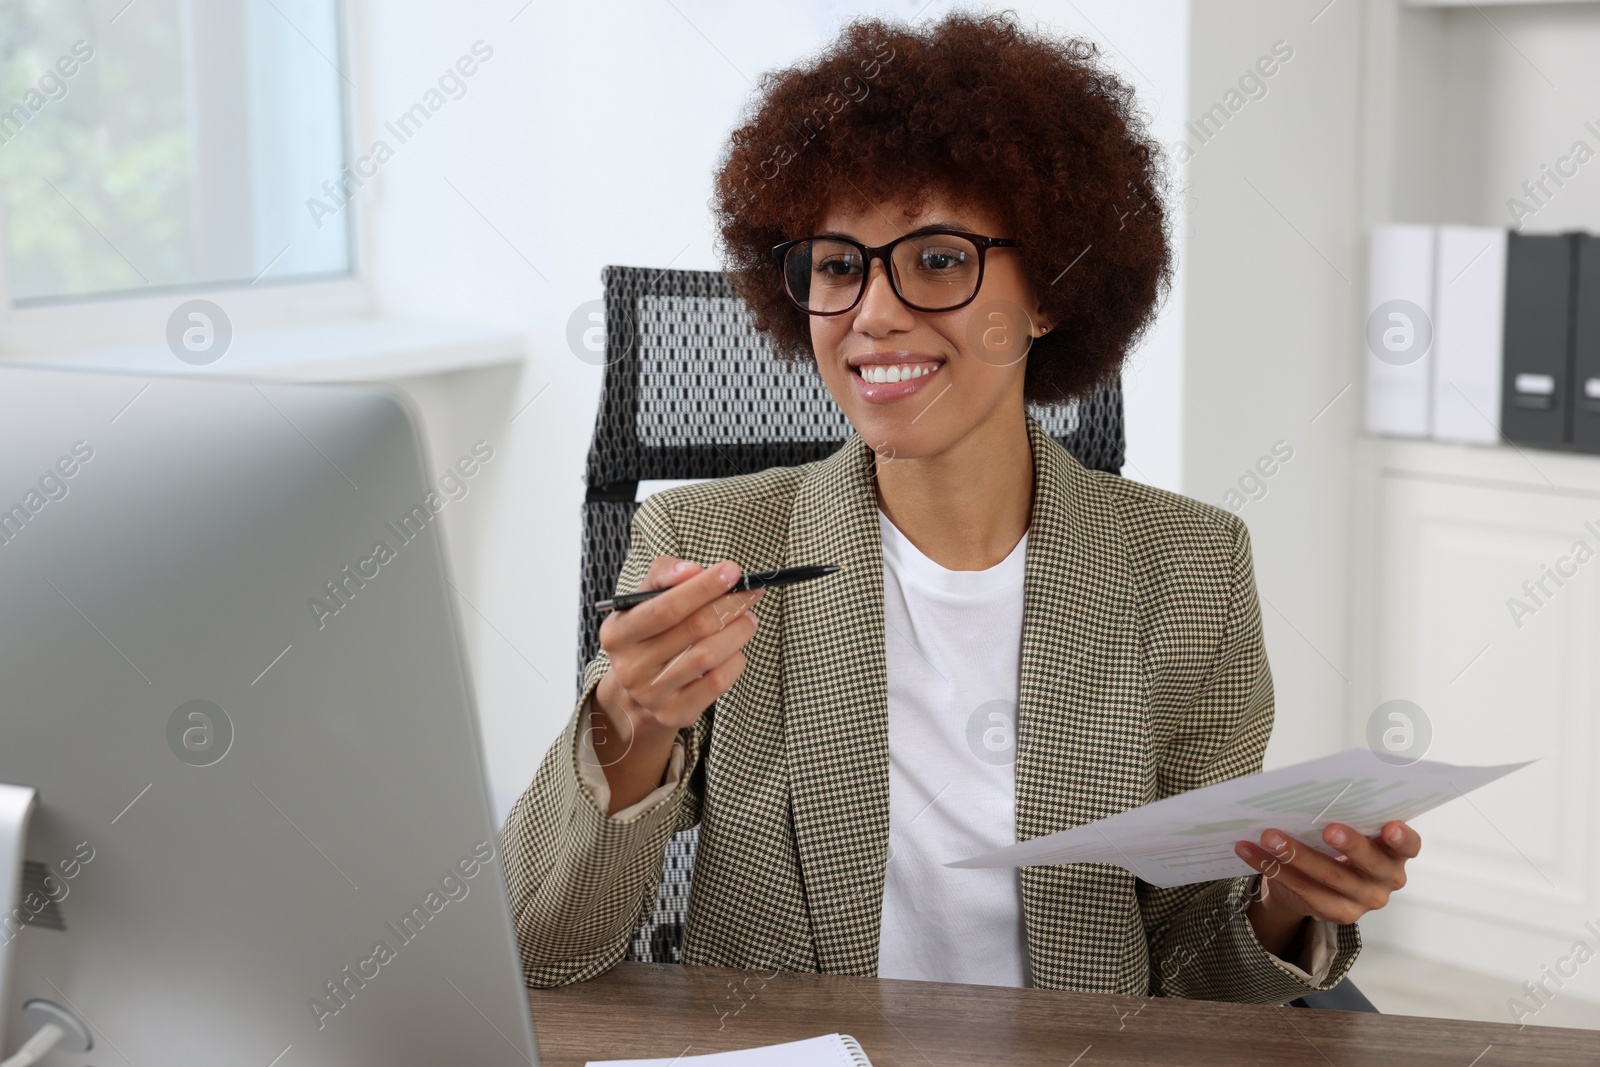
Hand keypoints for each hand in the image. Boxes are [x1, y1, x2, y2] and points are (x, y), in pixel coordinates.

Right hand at [588, 557, 764, 811]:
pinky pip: (716, 683)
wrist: (636, 692)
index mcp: (617, 633)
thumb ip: (666, 575)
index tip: (732, 571)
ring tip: (749, 619)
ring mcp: (651, 694)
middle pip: (693, 629)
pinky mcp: (675, 713)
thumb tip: (694, 571)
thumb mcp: (644, 600)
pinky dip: (735, 662)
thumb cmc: (649, 633)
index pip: (665, 607)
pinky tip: (736, 650)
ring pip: (707, 656)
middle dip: (729, 605)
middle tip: (750, 593)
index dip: (702, 588)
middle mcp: (629, 666)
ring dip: (737, 632)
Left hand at [1233, 821, 1420, 956]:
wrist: (1319, 882)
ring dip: (1296, 856)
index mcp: (1395, 853)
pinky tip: (1251, 851)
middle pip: (1369, 864)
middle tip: (1327, 829)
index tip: (1390, 827)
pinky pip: (1302, 890)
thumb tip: (1308, 790)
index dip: (1402, 839)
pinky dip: (1273, 868)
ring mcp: (1363, 901)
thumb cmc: (1337, 844)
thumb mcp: (1349, 829)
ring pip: (1329, 879)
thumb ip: (1343, 816)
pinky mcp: (1337, 914)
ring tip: (1269, 836)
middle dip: (1348, 845)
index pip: (1409, 846)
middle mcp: (1386, 880)